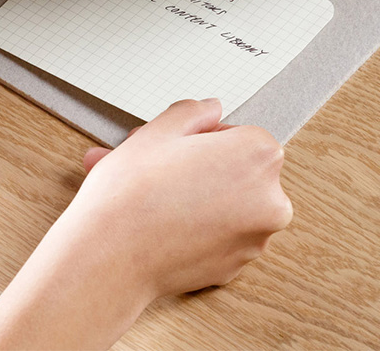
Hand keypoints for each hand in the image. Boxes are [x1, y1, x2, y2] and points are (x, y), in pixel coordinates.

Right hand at [75, 98, 292, 297]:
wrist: (110, 259)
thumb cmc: (133, 193)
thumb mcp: (159, 130)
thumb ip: (193, 112)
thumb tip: (211, 110)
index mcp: (259, 156)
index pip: (237, 134)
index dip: (198, 137)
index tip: (171, 147)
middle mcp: (269, 200)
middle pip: (230, 171)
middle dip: (189, 166)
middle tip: (148, 165)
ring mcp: (253, 239)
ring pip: (220, 205)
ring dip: (185, 196)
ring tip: (140, 194)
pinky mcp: (233, 269)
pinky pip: (213, 236)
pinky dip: (190, 228)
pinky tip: (153, 223)